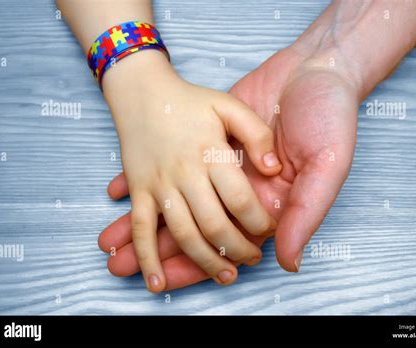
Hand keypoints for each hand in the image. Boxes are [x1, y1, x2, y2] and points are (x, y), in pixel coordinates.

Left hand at [99, 44, 358, 288]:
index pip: (227, 244)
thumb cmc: (331, 117)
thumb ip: (305, 213)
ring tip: (108, 242)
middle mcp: (243, 191)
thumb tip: (287, 261)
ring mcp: (224, 167)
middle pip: (197, 229)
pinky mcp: (209, 140)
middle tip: (120, 266)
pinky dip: (150, 178)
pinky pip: (177, 165)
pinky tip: (117, 193)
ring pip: (180, 201)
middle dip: (161, 250)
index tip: (161, 279)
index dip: (197, 264)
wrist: (317, 68)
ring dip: (145, 223)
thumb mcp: (328, 166)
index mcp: (270, 205)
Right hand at [103, 50, 280, 291]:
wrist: (142, 92)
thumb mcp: (229, 105)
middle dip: (238, 249)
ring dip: (205, 262)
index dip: (259, 221)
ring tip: (226, 277)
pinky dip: (147, 258)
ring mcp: (159, 184)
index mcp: (211, 153)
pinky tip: (157, 284)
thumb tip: (275, 170)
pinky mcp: (140, 190)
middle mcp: (185, 173)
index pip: (240, 199)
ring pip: (183, 234)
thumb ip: (256, 134)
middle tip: (254, 258)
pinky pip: (141, 229)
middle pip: (214, 224)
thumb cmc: (190, 100)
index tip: (271, 230)